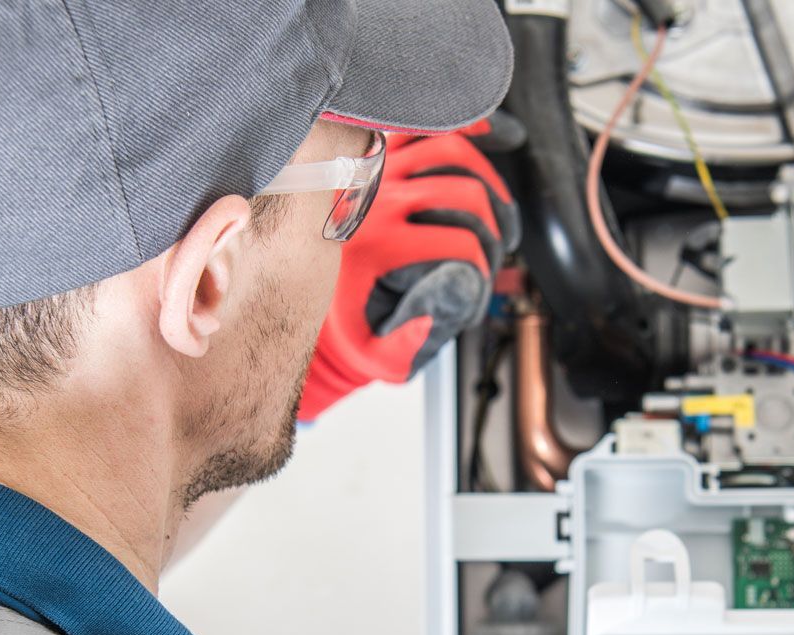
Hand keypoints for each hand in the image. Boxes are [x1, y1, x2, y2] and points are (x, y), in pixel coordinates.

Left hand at [299, 127, 520, 419]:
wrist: (298, 285)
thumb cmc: (344, 318)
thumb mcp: (371, 350)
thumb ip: (406, 345)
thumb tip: (438, 316)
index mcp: (377, 245)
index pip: (459, 243)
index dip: (484, 266)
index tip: (482, 280)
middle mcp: (375, 199)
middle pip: (464, 193)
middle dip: (492, 227)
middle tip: (495, 249)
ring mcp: (376, 168)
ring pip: (451, 149)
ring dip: (487, 179)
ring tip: (495, 210)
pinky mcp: (375, 151)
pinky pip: (422, 124)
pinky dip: (458, 126)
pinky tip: (484, 137)